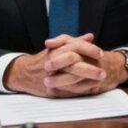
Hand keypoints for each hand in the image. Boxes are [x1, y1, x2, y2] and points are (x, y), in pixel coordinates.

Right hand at [3, 34, 125, 96]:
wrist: (24, 72)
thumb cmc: (46, 58)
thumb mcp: (58, 46)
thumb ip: (75, 41)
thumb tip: (90, 36)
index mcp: (57, 49)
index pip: (75, 47)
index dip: (89, 50)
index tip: (101, 54)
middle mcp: (54, 62)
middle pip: (74, 64)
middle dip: (90, 69)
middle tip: (103, 72)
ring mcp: (51, 76)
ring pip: (70, 79)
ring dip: (86, 81)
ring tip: (100, 82)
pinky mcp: (50, 89)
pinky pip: (66, 90)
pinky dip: (79, 90)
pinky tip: (90, 89)